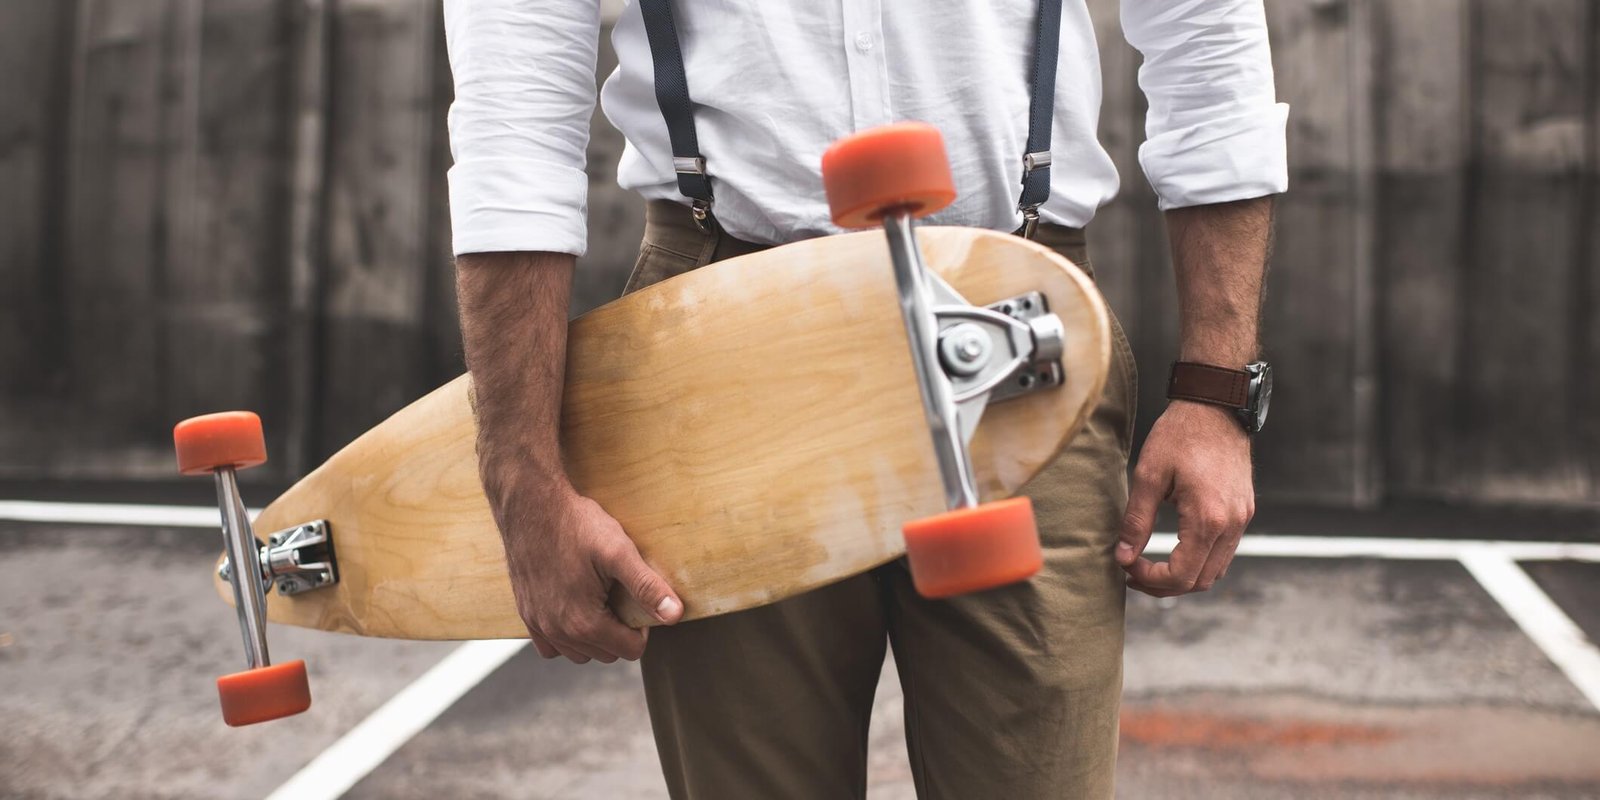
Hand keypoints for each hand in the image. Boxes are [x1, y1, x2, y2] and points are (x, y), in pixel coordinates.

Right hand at [484, 463, 683, 662]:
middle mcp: (559, 632)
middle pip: (606, 653)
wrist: (531, 505)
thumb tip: (674, 615)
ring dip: (594, 636)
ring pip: (579, 652)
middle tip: (618, 594)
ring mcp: (538, 625)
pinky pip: (551, 646)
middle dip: (619, 631)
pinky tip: (574, 609)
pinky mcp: (526, 614)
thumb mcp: (618, 552)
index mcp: (584, 623)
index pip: (630, 650)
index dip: (642, 626)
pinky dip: (566, 636)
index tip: (635, 597)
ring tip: (598, 600)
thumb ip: (647, 587)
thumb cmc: (575, 525)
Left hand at [1116, 400, 1254, 596]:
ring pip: (1215, 571)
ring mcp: (1242, 519)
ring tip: (1150, 566)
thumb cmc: (1180, 435)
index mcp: (1208, 519)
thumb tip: (1124, 557)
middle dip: (1164, 585)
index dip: (1150, 579)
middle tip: (1133, 573)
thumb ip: (1136, 520)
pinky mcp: (1244, 512)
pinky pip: (1224, 552)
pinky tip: (1175, 550)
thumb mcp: (1148, 475)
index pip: (1181, 575)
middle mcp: (1232, 525)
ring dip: (1183, 577)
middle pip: (1200, 581)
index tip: (1127, 566)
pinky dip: (1199, 561)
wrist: (1216, 406)